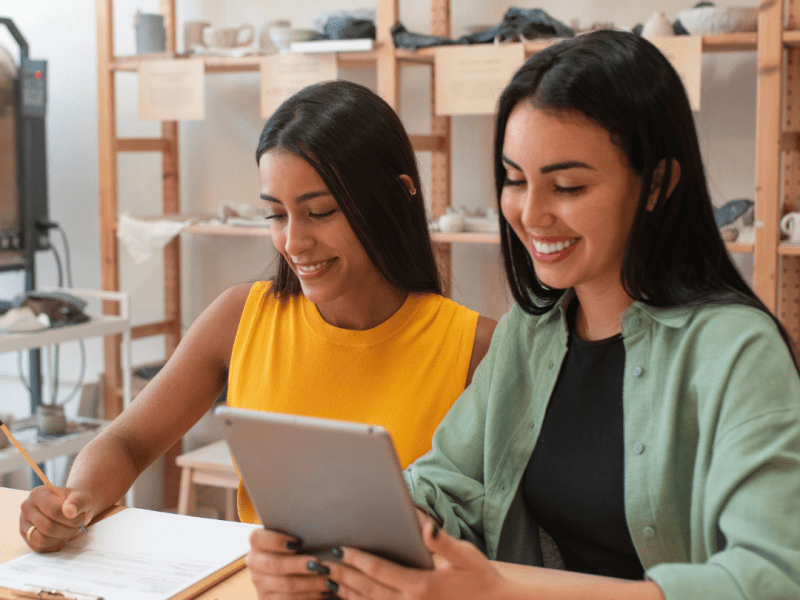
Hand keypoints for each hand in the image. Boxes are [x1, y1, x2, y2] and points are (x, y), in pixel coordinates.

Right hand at [20, 485, 91, 551]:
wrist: (70, 508)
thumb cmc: (75, 502)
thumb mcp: (81, 497)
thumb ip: (77, 502)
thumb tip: (70, 511)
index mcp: (38, 494)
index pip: (53, 510)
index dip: (71, 519)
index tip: (84, 519)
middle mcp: (27, 508)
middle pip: (47, 527)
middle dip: (68, 530)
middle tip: (80, 527)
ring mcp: (24, 523)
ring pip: (41, 539)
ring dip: (61, 538)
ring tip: (71, 531)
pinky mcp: (26, 537)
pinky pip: (39, 547)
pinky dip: (54, 545)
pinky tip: (62, 537)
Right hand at [246, 528, 335, 599]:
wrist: (290, 568)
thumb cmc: (297, 546)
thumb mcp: (294, 536)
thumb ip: (299, 531)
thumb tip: (317, 526)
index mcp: (257, 541)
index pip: (259, 539)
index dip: (277, 541)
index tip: (298, 543)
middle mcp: (254, 562)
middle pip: (274, 565)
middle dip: (299, 565)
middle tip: (318, 564)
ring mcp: (259, 583)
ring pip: (285, 585)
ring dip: (309, 583)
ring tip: (327, 578)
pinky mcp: (267, 599)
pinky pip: (288, 599)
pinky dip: (308, 595)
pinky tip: (322, 590)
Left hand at [326, 522, 507, 599]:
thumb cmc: (480, 577)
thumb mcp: (465, 555)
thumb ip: (442, 541)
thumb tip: (424, 526)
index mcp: (421, 585)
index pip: (380, 571)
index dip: (357, 560)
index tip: (339, 549)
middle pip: (367, 589)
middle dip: (342, 575)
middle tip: (321, 563)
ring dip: (346, 591)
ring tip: (327, 578)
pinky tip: (347, 595)